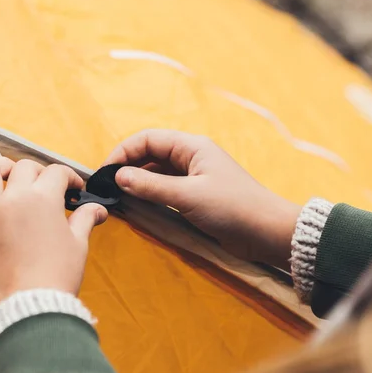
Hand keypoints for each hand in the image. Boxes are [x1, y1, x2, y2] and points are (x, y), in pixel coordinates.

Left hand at [0, 158, 107, 307]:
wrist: (32, 307)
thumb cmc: (59, 275)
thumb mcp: (79, 244)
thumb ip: (85, 219)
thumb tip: (97, 208)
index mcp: (42, 199)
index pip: (56, 173)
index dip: (69, 177)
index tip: (74, 190)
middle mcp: (13, 200)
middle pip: (23, 168)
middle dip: (38, 172)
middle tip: (46, 187)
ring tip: (4, 173)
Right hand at [104, 130, 300, 268]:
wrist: (266, 233)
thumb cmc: (232, 208)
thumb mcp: (187, 196)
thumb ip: (151, 186)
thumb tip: (118, 177)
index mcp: (191, 147)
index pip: (148, 139)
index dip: (123, 152)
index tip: (105, 171)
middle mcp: (190, 157)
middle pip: (150, 153)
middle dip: (127, 166)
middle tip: (107, 186)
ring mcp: (193, 176)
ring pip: (156, 171)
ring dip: (137, 181)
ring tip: (118, 195)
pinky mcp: (195, 195)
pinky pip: (164, 188)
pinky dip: (149, 193)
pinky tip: (137, 204)